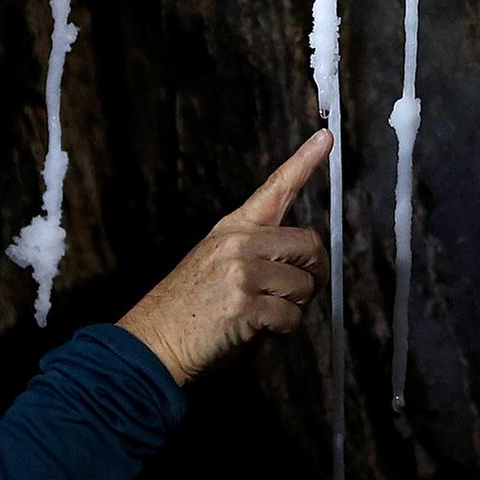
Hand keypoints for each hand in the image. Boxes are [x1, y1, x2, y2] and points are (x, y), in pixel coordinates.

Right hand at [116, 129, 332, 385]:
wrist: (153, 341)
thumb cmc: (188, 309)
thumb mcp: (216, 264)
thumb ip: (256, 254)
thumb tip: (303, 264)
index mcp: (232, 228)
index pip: (275, 188)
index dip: (304, 161)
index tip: (326, 138)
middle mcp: (238, 242)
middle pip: (308, 244)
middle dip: (313, 272)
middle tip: (299, 292)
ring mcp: (241, 271)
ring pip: (303, 285)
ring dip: (293, 307)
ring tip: (260, 314)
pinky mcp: (245, 303)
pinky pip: (291, 317)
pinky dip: (281, 330)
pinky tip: (252, 330)